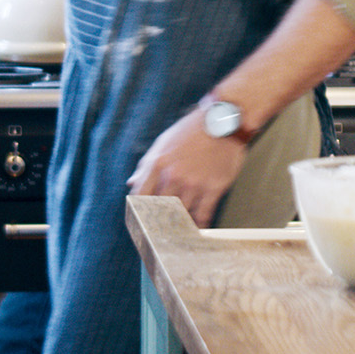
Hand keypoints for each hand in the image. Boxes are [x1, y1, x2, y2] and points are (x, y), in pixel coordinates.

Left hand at [128, 109, 247, 227]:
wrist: (222, 122)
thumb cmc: (191, 131)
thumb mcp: (163, 143)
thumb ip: (146, 165)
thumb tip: (132, 183)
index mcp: (158, 164)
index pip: (140, 196)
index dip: (138, 211)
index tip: (140, 220)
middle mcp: (174, 176)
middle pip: (160, 210)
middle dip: (159, 222)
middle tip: (160, 231)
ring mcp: (194, 183)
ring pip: (182, 214)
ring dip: (180, 224)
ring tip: (178, 231)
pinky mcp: (213, 188)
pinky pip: (204, 214)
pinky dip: (200, 224)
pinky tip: (198, 228)